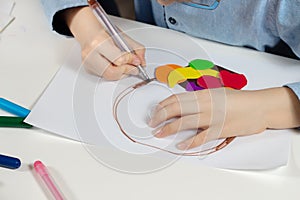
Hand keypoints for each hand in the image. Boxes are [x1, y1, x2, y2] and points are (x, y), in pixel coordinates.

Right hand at [63, 7, 145, 79]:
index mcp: (99, 42)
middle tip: (134, 68)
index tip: (136, 60)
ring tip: (127, 66)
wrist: (89, 32)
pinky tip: (118, 66)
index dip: (130, 60)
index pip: (118, 58)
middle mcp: (90, 54)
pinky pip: (104, 75)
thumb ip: (136, 49)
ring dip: (121, 73)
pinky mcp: (88, 68)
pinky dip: (114, 73)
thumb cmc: (104, 32)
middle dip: (126, 70)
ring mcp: (88, 63)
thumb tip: (142, 62)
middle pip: (112, 71)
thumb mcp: (122, 36)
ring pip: (109, 76)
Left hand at [148, 87, 299, 149]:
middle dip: (160, 116)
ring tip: (159, 133)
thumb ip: (201, 99)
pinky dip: (189, 142)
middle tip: (152, 122)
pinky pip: (200, 137)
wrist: (259, 106)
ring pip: (183, 122)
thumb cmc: (240, 100)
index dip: (162, 105)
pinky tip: (181, 145)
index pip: (176, 98)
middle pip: (175, 109)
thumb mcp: (217, 94)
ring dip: (168, 128)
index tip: (156, 111)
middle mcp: (204, 104)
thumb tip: (185, 105)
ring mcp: (211, 117)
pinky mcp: (219, 129)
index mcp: (203, 94)